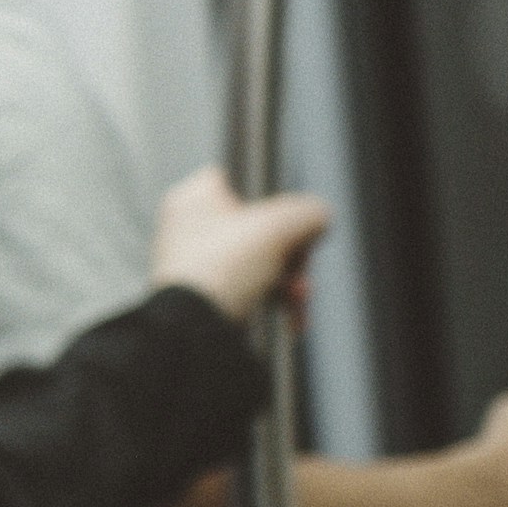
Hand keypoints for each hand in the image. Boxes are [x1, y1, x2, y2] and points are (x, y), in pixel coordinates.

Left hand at [152, 165, 328, 326]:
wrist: (194, 327)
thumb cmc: (221, 268)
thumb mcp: (280, 225)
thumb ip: (309, 211)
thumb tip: (318, 219)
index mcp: (194, 197)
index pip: (244, 178)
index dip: (275, 196)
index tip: (292, 216)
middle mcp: (190, 226)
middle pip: (261, 226)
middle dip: (292, 250)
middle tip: (299, 263)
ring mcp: (197, 262)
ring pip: (261, 261)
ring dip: (290, 279)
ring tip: (297, 296)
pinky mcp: (206, 294)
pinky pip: (252, 289)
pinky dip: (276, 300)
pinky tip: (292, 316)